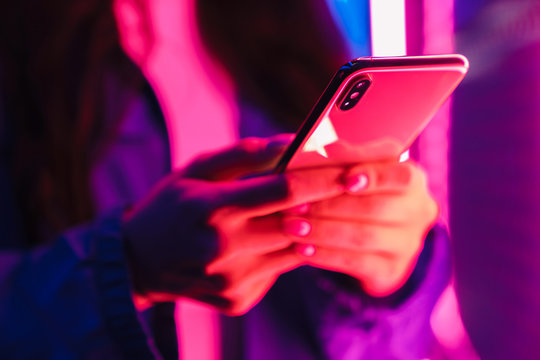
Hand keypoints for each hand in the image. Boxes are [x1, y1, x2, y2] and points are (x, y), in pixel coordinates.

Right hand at [122, 136, 346, 313]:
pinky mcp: (239, 299)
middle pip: (297, 222)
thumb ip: (243, 155)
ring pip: (295, 249)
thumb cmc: (171, 205)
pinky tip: (270, 238)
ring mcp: (232, 279)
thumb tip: (290, 143)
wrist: (139, 263)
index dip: (324, 179)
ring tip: (309, 208)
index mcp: (212, 207)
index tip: (354, 170)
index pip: (283, 190)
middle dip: (327, 203)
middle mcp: (223, 247)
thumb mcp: (196, 169)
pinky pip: (280, 270)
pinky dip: (284, 250)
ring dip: (308, 227)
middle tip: (350, 186)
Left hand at [283, 160, 437, 296]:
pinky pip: (357, 263)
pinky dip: (326, 255)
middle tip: (294, 204)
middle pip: (376, 208)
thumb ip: (341, 160)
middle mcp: (418, 210)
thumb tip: (320, 149)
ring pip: (363, 237)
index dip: (373, 176)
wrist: (368, 241)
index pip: (400, 176)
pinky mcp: (391, 270)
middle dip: (329, 205)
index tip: (344, 177)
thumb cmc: (355, 193)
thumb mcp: (353, 171)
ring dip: (322, 231)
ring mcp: (408, 243)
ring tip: (292, 227)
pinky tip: (302, 249)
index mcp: (412, 178)